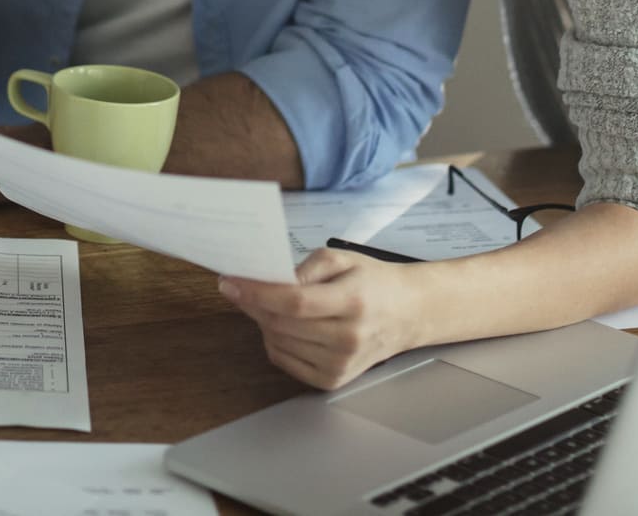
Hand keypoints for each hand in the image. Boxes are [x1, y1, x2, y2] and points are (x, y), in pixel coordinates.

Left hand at [218, 248, 434, 389]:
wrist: (408, 313)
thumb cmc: (373, 282)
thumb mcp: (342, 258)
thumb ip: (305, 267)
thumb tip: (269, 280)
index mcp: (353, 302)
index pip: (294, 302)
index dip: (256, 293)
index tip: (230, 283)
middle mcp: (348, 338)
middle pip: (281, 324)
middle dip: (252, 304)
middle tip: (241, 288)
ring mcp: (341, 364)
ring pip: (278, 343)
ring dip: (262, 322)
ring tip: (268, 304)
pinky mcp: (333, 380)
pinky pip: (285, 361)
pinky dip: (274, 342)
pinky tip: (282, 326)